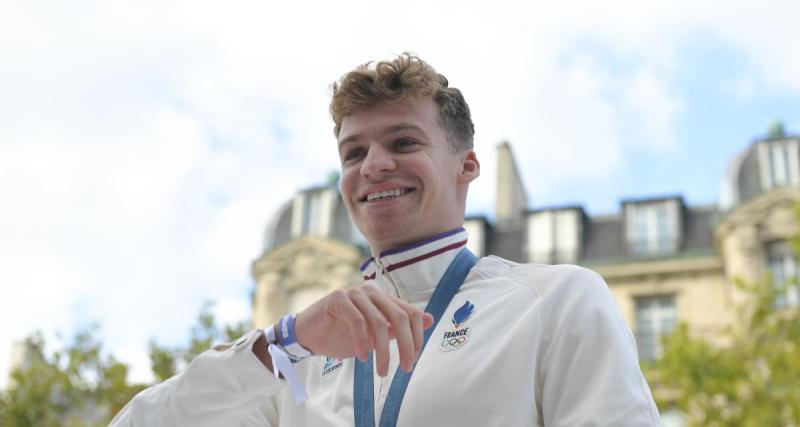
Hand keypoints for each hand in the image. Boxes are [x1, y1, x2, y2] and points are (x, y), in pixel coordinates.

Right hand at [294, 286, 433, 376]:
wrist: (308, 335)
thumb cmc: (341, 336)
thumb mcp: (374, 336)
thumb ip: (398, 328)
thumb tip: (429, 320)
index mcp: (383, 299)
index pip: (410, 313)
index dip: (417, 337)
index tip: (413, 360)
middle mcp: (371, 292)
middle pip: (399, 316)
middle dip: (406, 345)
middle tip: (405, 368)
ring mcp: (354, 293)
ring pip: (378, 322)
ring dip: (383, 350)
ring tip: (381, 370)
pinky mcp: (338, 298)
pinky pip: (357, 321)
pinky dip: (362, 342)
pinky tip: (363, 357)